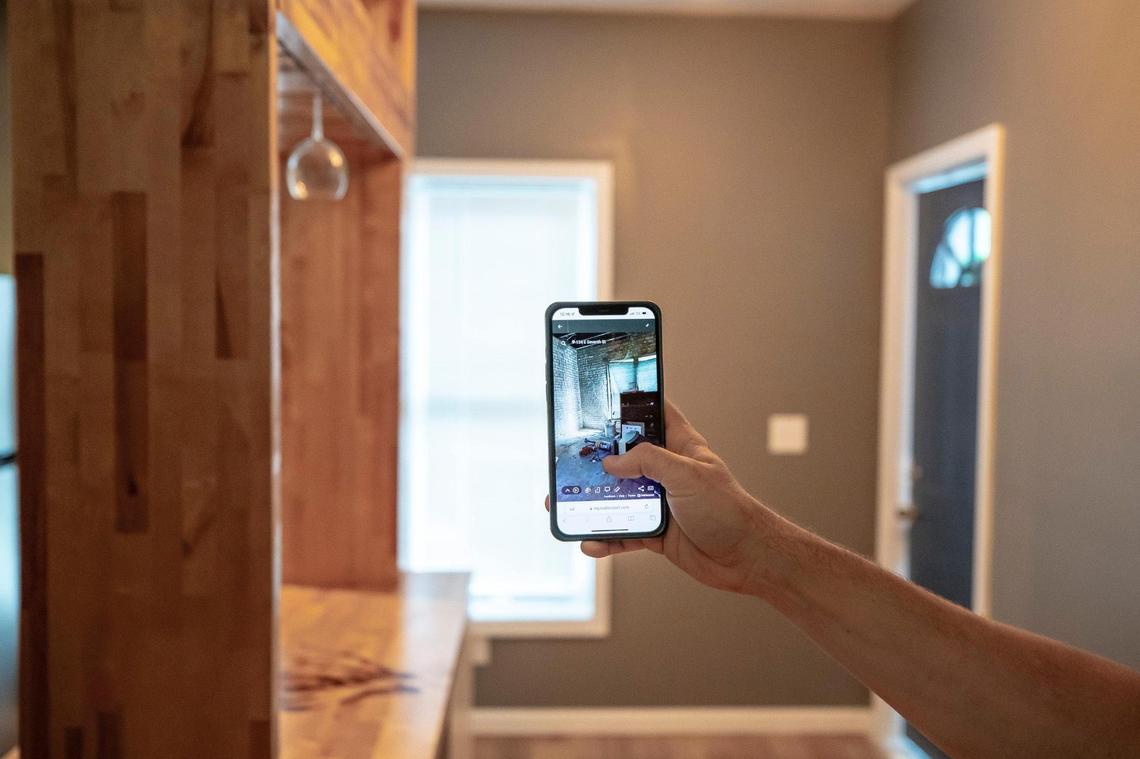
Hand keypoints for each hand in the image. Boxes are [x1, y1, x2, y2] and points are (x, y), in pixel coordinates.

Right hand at [548, 400, 774, 594]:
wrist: (745, 558)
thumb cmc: (728, 510)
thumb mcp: (687, 475)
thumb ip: (649, 462)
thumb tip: (613, 462)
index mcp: (680, 447)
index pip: (655, 413)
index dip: (633, 403)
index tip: (604, 396)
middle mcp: (667, 471)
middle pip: (625, 458)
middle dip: (598, 460)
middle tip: (570, 460)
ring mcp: (660, 502)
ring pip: (618, 498)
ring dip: (594, 504)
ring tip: (567, 505)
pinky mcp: (656, 531)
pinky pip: (623, 532)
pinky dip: (606, 538)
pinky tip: (591, 542)